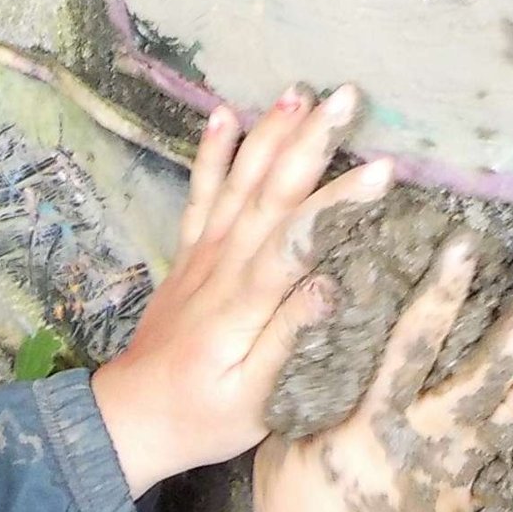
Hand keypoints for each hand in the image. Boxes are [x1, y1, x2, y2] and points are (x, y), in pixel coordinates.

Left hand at [93, 83, 395, 496]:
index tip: (383, 169)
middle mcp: (220, 271)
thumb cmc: (200, 419)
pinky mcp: (188, 257)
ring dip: (269, 136)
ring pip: (238, 184)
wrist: (129, 418)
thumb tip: (331, 286)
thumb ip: (288, 341)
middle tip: (348, 96)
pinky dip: (210, 155)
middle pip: (269, 195)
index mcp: (243, 308)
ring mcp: (201, 258)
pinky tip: (225, 115)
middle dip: (310, 144)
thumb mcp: (254, 402)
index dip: (339, 204)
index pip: (296, 242)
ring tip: (300, 92)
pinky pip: (199, 196)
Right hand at [252, 233, 512, 511]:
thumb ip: (308, 395)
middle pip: (488, 372)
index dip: (442, 293)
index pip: (416, 344)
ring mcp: (457, 470)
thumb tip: (322, 339)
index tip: (466, 247)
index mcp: (377, 422)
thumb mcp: (283, 450)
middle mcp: (429, 439)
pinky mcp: (468, 496)